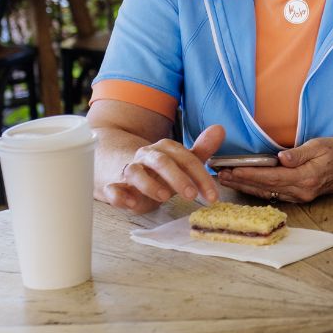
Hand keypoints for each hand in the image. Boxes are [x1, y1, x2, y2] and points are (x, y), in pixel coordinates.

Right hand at [103, 124, 224, 213]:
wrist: (127, 173)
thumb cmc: (161, 171)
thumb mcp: (182, 162)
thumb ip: (201, 149)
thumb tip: (220, 129)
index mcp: (165, 149)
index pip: (186, 159)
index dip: (201, 177)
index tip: (212, 196)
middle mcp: (146, 156)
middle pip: (162, 162)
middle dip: (178, 178)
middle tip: (191, 195)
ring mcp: (129, 170)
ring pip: (134, 172)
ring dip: (149, 185)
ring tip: (165, 197)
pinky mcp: (115, 186)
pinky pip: (113, 189)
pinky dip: (119, 195)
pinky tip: (131, 203)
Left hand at [217, 137, 332, 202]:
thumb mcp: (320, 145)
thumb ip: (300, 153)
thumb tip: (282, 158)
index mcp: (307, 177)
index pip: (272, 177)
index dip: (250, 174)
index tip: (232, 169)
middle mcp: (302, 191)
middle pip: (266, 187)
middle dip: (242, 181)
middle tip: (220, 175)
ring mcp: (301, 196)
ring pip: (268, 193)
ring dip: (246, 187)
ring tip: (227, 180)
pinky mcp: (299, 196)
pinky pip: (274, 194)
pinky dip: (258, 189)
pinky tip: (245, 185)